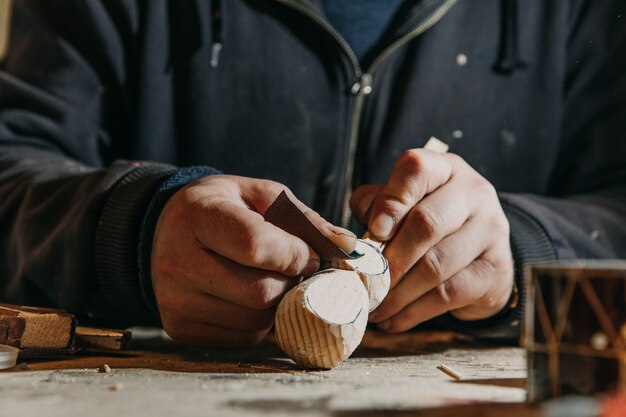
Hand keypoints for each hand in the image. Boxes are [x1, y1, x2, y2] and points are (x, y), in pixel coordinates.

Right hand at [152, 175, 355, 347]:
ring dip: (279, 304)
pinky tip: (252, 297)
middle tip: (295, 269)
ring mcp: (175, 300)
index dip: (295, 254)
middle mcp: (177, 261)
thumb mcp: (262, 196)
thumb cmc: (224, 208)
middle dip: (292, 283)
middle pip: (260, 292)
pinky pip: (243, 338)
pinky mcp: (180, 328)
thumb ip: (305, 219)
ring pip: (255, 320)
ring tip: (272, 280)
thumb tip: (348, 247)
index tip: (310, 254)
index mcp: (197, 216)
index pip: (255, 245)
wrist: (168, 229)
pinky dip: (260, 322)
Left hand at [351, 149, 513, 331]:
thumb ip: (376, 206)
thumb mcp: (404, 204)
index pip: (417, 170)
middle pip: (427, 223)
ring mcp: (491, 231)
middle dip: (389, 259)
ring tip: (372, 306)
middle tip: (364, 282)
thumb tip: (354, 235)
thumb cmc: (430, 224)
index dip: (391, 200)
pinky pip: (447, 294)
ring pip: (435, 265)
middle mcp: (474, 194)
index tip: (374, 230)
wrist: (483, 255)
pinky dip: (412, 311)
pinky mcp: (493, 270)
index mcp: (445, 169)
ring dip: (396, 292)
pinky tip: (392, 319)